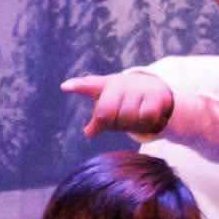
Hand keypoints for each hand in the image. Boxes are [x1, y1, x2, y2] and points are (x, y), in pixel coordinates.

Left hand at [61, 70, 175, 137]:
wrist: (153, 87)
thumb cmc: (124, 99)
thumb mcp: (109, 104)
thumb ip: (99, 120)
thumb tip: (89, 134)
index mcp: (103, 86)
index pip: (88, 85)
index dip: (77, 86)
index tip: (64, 88)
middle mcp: (119, 84)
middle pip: (108, 114)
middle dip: (114, 124)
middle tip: (121, 123)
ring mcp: (137, 89)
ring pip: (129, 118)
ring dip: (132, 127)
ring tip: (135, 121)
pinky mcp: (155, 96)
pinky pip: (147, 117)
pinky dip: (146, 125)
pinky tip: (147, 121)